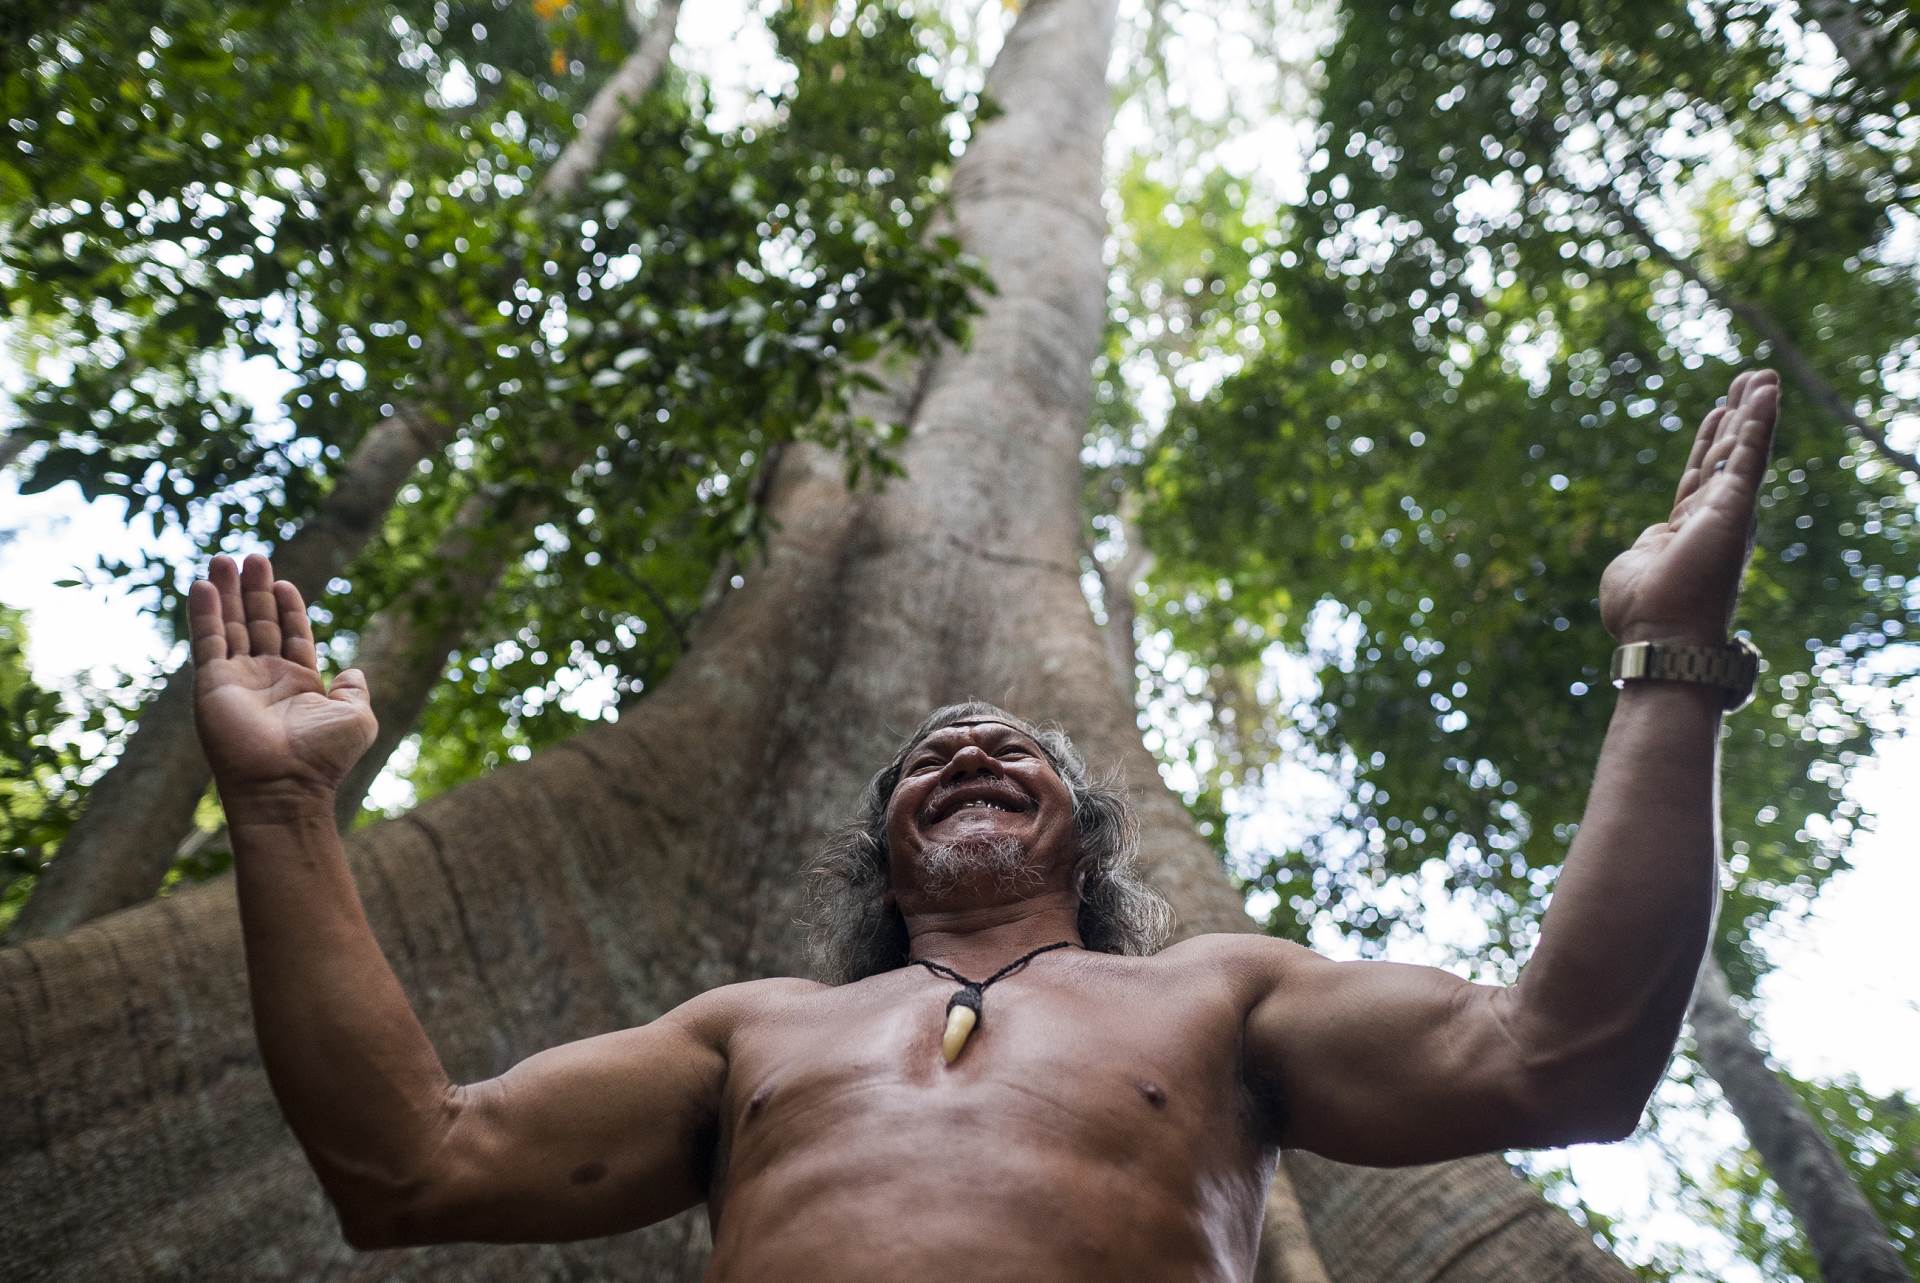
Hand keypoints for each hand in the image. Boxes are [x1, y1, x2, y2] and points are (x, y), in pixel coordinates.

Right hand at [190, 553, 376, 808]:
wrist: (285, 784)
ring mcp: (237, 679)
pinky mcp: (213, 683)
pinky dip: (204, 612)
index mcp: (299, 683)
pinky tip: (202, 585)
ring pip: (231, 625)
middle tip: (251, 556)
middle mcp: (265, 678)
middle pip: (258, 622)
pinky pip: (207, 641)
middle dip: (254, 590)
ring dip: (226, 592)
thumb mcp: (357, 718)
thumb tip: (355, 672)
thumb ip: (356, 691)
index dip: (288, 606)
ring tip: (223, 558)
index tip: (283, 580)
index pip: (291, 634)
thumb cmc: (324, 757)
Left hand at [1600, 370, 1778, 646]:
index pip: (1700, 475)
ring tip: (1761, 375)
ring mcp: (1728, 511)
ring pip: (1744, 449)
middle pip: (1727, 455)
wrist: (1660, 633)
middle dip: (1737, 416)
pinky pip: (1750, 454)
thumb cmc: (1640, 611)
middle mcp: (1715, 518)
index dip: (1709, 442)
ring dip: (1755, 410)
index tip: (1717, 411)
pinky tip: (1767, 391)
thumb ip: (1645, 547)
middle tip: (1748, 380)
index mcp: (1687, 529)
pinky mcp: (1735, 506)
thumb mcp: (1633, 566)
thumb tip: (1649, 545)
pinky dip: (1759, 421)